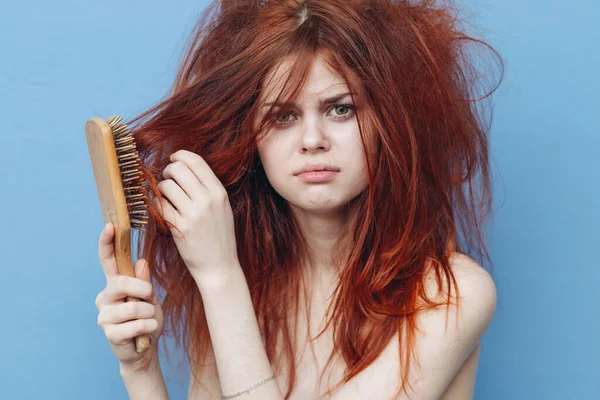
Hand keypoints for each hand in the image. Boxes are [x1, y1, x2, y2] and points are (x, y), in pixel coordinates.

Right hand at [95, 222, 164, 372]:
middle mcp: (105, 297)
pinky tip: (146, 333)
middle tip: (150, 298)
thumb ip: (143, 281)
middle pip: (120, 283)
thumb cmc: (147, 319)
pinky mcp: (110, 333)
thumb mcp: (150, 298)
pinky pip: (137, 325)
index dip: (107, 242)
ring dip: (149, 314)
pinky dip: (149, 328)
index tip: (110, 225)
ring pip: (133, 307)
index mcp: (115, 284)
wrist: (144, 350)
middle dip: (142, 290)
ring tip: (148, 320)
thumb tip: (141, 262)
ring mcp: (104, 316)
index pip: (107, 260)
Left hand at [152, 149, 239, 280]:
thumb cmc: (218, 236)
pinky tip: (162, 210)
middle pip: (178, 169)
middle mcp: (207, 201)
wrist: (219, 266)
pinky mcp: (180, 228)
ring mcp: (193, 214)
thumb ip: (207, 188)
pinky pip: (160, 205)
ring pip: (166, 186)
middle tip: (168, 181)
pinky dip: (156, 205)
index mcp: (219, 193)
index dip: (180, 156)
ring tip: (167, 199)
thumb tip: (185, 165)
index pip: (196, 162)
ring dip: (161, 189)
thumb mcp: (222, 208)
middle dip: (168, 172)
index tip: (174, 159)